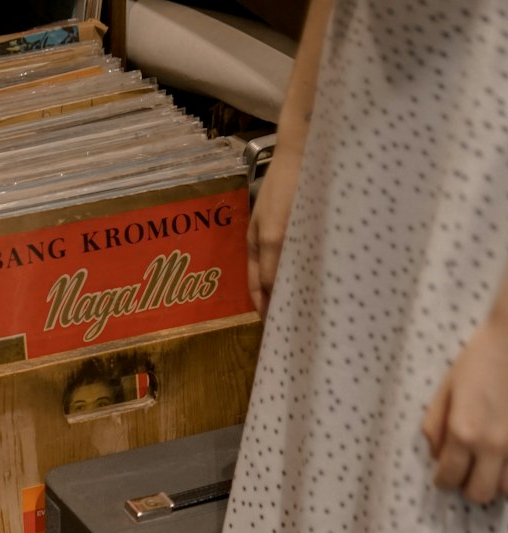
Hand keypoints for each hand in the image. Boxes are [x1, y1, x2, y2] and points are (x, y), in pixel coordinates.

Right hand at [246, 145, 303, 317]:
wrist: (307, 147)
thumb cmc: (284, 189)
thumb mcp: (275, 234)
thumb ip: (271, 266)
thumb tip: (272, 298)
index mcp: (256, 245)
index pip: (256, 288)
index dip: (265, 309)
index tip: (277, 331)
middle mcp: (271, 241)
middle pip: (274, 279)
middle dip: (283, 300)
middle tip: (298, 324)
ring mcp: (290, 230)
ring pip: (294, 267)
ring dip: (302, 285)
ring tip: (316, 305)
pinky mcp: (309, 221)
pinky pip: (310, 251)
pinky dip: (316, 266)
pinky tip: (329, 274)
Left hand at [421, 314, 507, 504]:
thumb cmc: (482, 356)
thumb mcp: (447, 388)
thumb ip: (435, 427)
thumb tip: (437, 456)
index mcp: (463, 433)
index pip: (449, 480)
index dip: (444, 480)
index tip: (447, 473)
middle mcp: (493, 445)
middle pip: (479, 494)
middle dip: (470, 486)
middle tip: (471, 470)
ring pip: (507, 489)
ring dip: (498, 480)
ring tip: (494, 463)